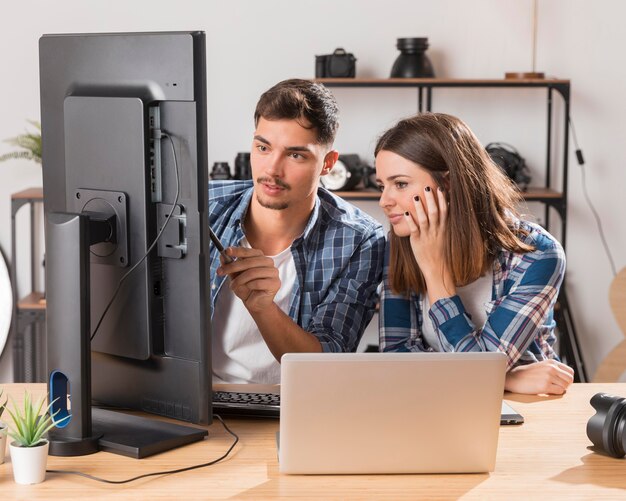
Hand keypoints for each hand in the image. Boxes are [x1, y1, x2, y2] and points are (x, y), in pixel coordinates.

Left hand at [216, 246, 279, 313]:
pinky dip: (249, 286)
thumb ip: (230, 266)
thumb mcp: (235, 276)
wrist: (255, 304)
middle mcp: (268, 262)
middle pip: (249, 262)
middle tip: (221, 272)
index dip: (237, 251)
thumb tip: (222, 256)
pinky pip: (258, 283)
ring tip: (233, 286)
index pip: (248, 251)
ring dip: (239, 280)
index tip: (227, 251)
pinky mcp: (275, 283)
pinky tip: (248, 289)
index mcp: (260, 257)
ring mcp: (273, 272)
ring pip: (253, 272)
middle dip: (233, 267)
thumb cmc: (247, 289)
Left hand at [404, 186, 453, 301]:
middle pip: (434, 212)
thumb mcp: (445, 237)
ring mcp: (427, 236)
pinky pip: (414, 229)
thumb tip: (445, 213)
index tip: (441, 188)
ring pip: (423, 219)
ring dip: (419, 207)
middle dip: (431, 199)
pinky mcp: (418, 242)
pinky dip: (410, 221)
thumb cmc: (440, 253)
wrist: (438, 269)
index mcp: (444, 229)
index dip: (442, 199)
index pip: (445, 211)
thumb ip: (444, 225)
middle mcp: (436, 231)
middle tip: (427, 187)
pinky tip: (406, 212)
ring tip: (415, 197)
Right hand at [505, 359, 574, 394]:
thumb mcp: (542, 366)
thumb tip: (568, 378)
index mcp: (551, 362)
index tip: (561, 382)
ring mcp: (548, 376)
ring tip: (550, 388)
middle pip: (570, 379)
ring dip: (559, 389)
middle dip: (565, 385)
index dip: (567, 378)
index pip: (570, 371)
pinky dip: (555, 393)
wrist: (514, 378)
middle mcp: (551, 367)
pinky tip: (547, 391)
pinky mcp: (545, 386)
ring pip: (565, 386)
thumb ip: (554, 369)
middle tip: (556, 387)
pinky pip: (559, 391)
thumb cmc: (527, 374)